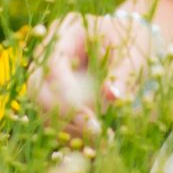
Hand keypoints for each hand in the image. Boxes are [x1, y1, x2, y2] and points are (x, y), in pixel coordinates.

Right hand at [25, 9, 170, 138]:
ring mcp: (46, 74)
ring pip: (39, 108)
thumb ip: (123, 75)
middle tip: (95, 133)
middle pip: (36, 88)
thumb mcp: (135, 55)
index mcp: (66, 30)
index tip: (91, 119)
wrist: (135, 44)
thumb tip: (112, 97)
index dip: (66, 96)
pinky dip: (69, 133)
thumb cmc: (136, 44)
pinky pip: (50, 118)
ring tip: (99, 140)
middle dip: (63, 115)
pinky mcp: (52, 94)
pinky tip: (92, 142)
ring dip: (66, 128)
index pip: (51, 66)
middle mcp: (49, 51)